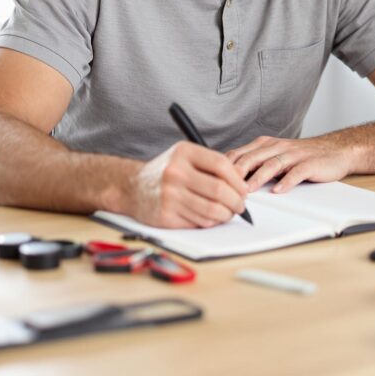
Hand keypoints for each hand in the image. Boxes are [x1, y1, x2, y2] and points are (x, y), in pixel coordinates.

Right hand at [127, 141, 247, 228]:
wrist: (131, 187)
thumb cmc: (165, 172)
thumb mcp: (184, 157)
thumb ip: (210, 165)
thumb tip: (241, 182)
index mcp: (183, 153)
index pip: (220, 165)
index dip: (238, 180)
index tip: (244, 189)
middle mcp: (175, 173)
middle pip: (219, 190)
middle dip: (236, 201)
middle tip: (240, 205)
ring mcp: (169, 195)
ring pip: (212, 210)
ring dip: (226, 215)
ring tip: (227, 212)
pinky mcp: (166, 216)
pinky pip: (199, 222)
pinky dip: (210, 222)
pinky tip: (210, 217)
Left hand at [226, 136, 354, 193]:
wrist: (335, 150)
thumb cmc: (301, 157)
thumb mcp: (274, 156)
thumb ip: (254, 165)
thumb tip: (227, 180)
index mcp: (265, 145)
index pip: (239, 154)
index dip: (225, 168)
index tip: (213, 182)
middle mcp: (277, 147)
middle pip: (252, 157)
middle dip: (237, 173)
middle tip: (225, 188)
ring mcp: (294, 154)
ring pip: (272, 163)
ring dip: (258, 177)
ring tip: (248, 190)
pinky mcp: (310, 163)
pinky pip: (296, 172)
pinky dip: (287, 181)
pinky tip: (279, 190)